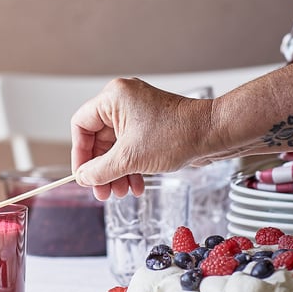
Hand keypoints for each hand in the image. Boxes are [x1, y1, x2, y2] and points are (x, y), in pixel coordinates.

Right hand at [70, 77, 212, 199]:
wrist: (213, 134)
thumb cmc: (176, 135)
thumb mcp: (130, 158)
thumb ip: (100, 170)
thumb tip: (83, 178)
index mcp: (113, 99)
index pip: (81, 125)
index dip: (80, 153)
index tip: (82, 175)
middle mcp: (123, 102)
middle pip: (99, 140)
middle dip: (102, 169)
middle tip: (102, 191)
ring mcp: (137, 114)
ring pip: (115, 147)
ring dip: (117, 172)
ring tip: (121, 192)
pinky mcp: (150, 126)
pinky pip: (131, 148)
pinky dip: (131, 167)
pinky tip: (136, 185)